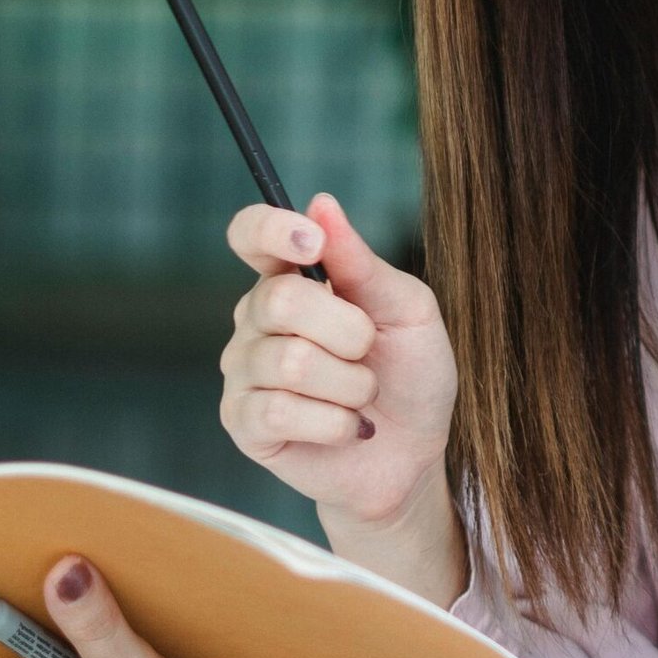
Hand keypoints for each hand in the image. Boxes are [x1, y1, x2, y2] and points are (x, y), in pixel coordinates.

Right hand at [221, 192, 464, 602]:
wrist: (413, 454)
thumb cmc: (411, 375)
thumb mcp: (408, 310)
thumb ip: (363, 262)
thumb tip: (321, 203)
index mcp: (294, 279)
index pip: (251, 234)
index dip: (271, 231)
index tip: (311, 243)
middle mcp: (256, 319)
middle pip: (281, 300)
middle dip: (349, 331)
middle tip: (368, 351)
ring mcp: (244, 370)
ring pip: (289, 360)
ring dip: (350, 384)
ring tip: (361, 396)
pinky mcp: (243, 422)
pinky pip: (279, 410)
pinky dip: (334, 422)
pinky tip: (346, 427)